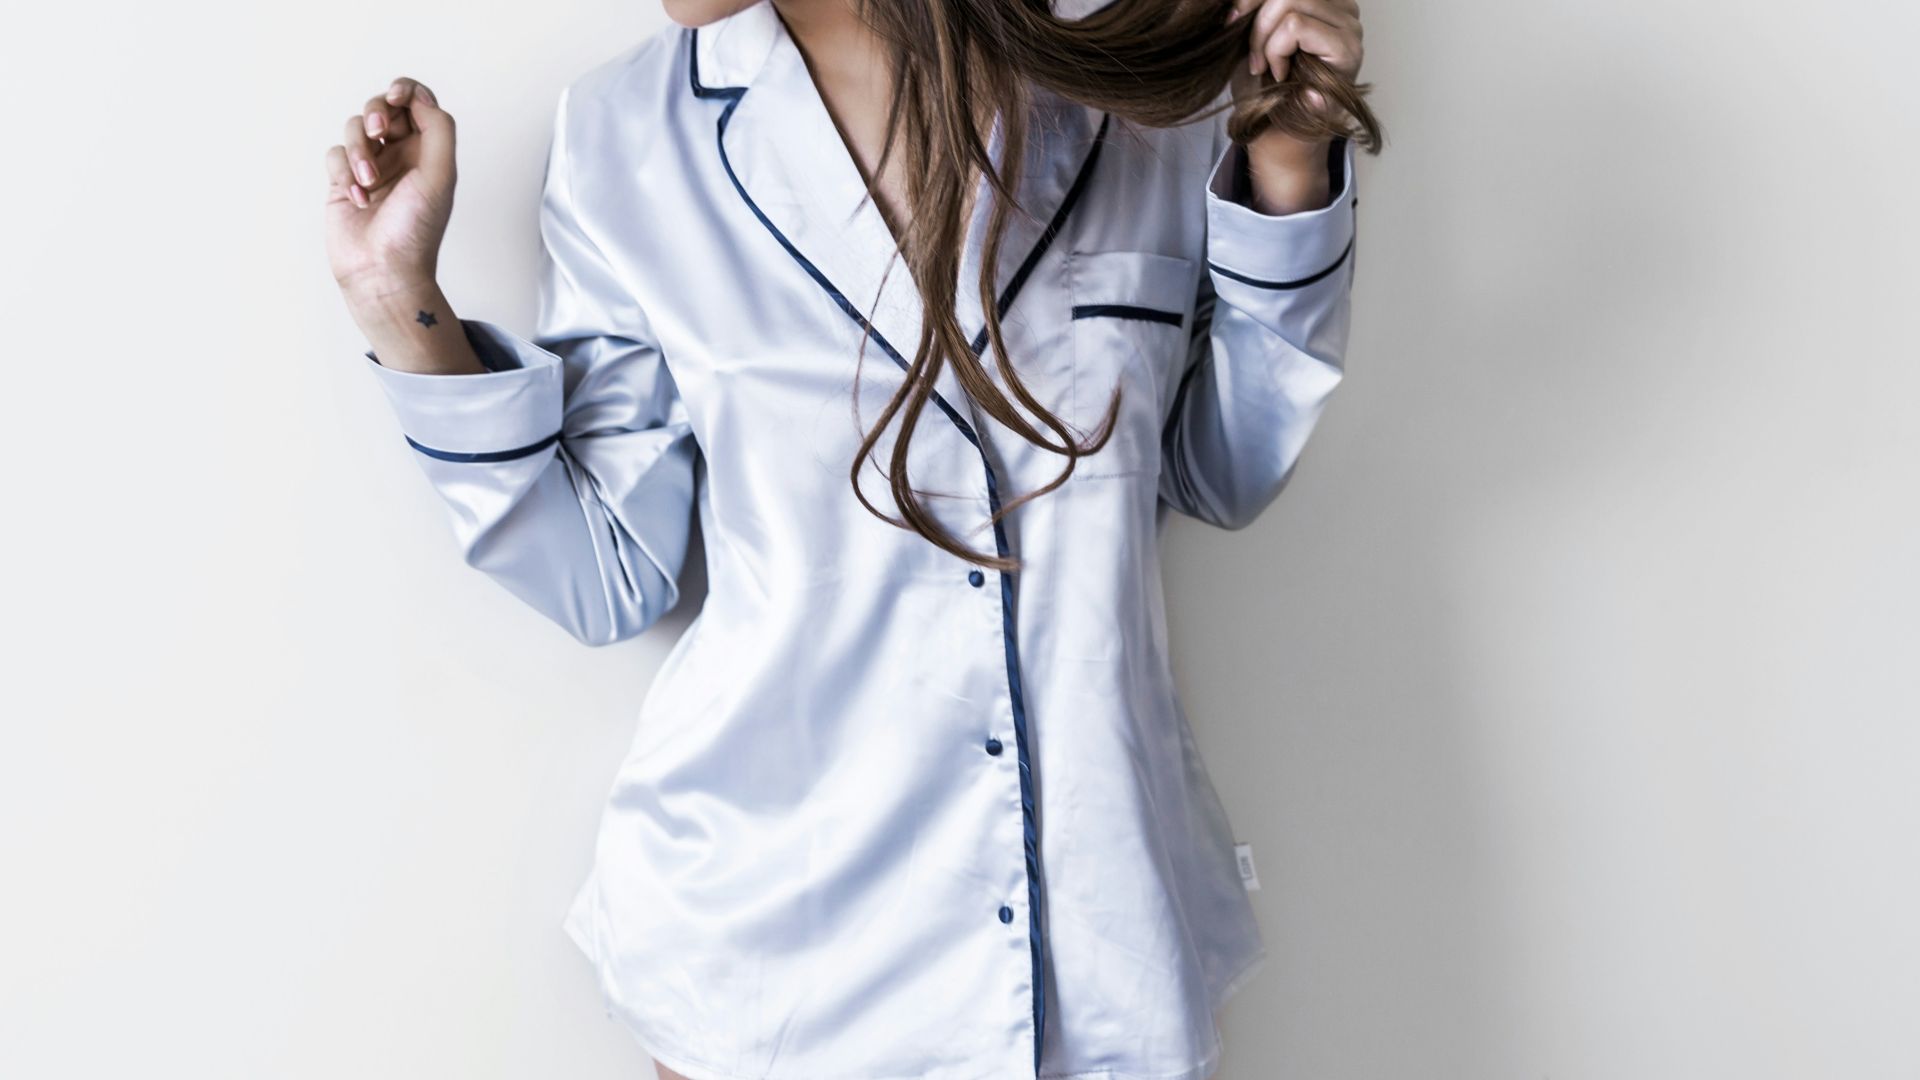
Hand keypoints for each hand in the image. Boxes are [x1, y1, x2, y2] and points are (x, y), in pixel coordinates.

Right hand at [323, 77, 457, 296]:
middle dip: (376, 113)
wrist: (384, 271)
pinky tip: (359, 199)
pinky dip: (344, 172)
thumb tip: (419, 97)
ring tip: (370, 183)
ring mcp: (370, 168)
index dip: (405, 89)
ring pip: (354, 128)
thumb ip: (438, 129)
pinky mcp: (343, 181)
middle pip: (381, 107)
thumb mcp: (440, 175)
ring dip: (359, 151)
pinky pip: (334, 154)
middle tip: (381, 131)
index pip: (417, 102)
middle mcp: (400, 156)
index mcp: (428, 151)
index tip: (396, 97)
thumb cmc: (416, 230)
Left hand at [1227, 0, 1365, 162]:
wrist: (1278, 138)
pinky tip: (1279, 73)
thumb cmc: (1266, 91)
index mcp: (1324, 1)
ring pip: (1291, 1)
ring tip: (1266, 67)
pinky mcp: (1347, 48)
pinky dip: (1276, 50)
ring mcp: (1349, 26)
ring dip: (1265, 38)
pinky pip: (1296, 26)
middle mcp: (1344, 7)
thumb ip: (1257, 9)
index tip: (1232, 22)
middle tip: (1253, 56)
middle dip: (1257, 19)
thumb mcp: (1254, 37)